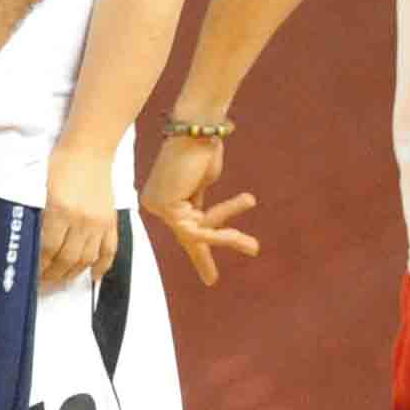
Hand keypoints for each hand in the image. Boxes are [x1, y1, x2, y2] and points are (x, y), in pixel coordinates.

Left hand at [41, 148, 119, 290]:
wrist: (88, 150)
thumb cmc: (59, 165)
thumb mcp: (39, 188)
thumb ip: (38, 216)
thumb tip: (32, 244)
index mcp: (59, 210)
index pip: (47, 249)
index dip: (39, 266)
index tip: (31, 274)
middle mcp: (81, 220)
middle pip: (67, 258)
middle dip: (53, 274)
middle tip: (43, 281)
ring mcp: (99, 222)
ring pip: (87, 259)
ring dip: (73, 273)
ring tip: (62, 279)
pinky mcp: (111, 221)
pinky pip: (110, 250)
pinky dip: (103, 266)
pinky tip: (94, 276)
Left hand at [140, 131, 258, 287]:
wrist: (199, 127)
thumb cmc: (205, 148)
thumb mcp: (204, 181)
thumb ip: (201, 203)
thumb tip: (204, 220)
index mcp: (166, 198)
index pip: (185, 230)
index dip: (198, 254)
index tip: (209, 277)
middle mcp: (157, 204)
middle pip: (188, 236)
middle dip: (203, 257)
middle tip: (212, 281)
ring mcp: (157, 205)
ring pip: (194, 234)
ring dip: (226, 239)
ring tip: (252, 246)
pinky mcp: (164, 205)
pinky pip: (195, 226)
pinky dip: (221, 220)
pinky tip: (246, 202)